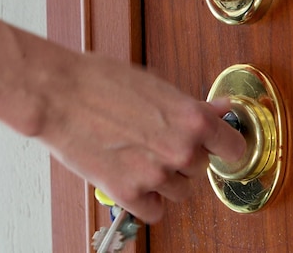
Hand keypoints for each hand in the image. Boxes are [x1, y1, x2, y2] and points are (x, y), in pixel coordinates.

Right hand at [35, 53, 244, 223]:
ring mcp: (156, 174)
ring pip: (180, 192)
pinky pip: (155, 211)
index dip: (224, 146)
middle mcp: (181, 150)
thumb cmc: (101, 81)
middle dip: (184, 158)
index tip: (217, 148)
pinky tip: (133, 178)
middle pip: (201, 169)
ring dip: (165, 179)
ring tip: (139, 156)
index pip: (234, 148)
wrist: (58, 95)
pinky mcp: (130, 193)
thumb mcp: (157, 86)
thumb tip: (221, 111)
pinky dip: (147, 200)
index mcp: (193, 119)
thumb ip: (193, 106)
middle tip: (157, 141)